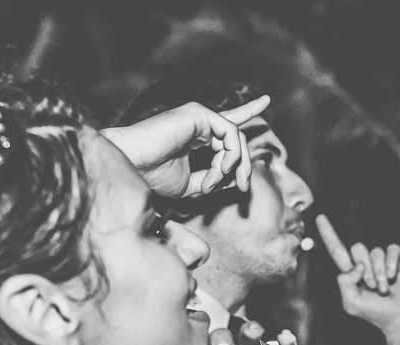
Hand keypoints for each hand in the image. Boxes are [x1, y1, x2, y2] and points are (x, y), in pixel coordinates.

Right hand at [102, 96, 270, 197]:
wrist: (133, 169)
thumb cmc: (154, 176)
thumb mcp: (193, 185)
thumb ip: (215, 180)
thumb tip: (235, 178)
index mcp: (196, 134)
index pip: (227, 123)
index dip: (247, 111)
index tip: (265, 101)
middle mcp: (199, 121)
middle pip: (237, 138)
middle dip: (244, 166)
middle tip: (242, 187)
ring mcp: (199, 115)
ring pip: (236, 138)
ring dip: (233, 165)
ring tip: (215, 182)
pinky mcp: (198, 113)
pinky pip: (230, 132)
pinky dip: (229, 155)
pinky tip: (217, 169)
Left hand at [316, 214, 399, 344]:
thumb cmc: (377, 313)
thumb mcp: (351, 302)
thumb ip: (344, 282)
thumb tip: (357, 265)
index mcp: (353, 273)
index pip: (337, 250)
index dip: (328, 234)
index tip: (319, 217)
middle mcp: (368, 264)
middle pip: (357, 248)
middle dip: (364, 270)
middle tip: (372, 288)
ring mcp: (384, 261)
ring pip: (375, 251)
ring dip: (378, 272)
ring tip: (384, 289)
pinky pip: (391, 250)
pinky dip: (390, 264)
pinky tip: (394, 277)